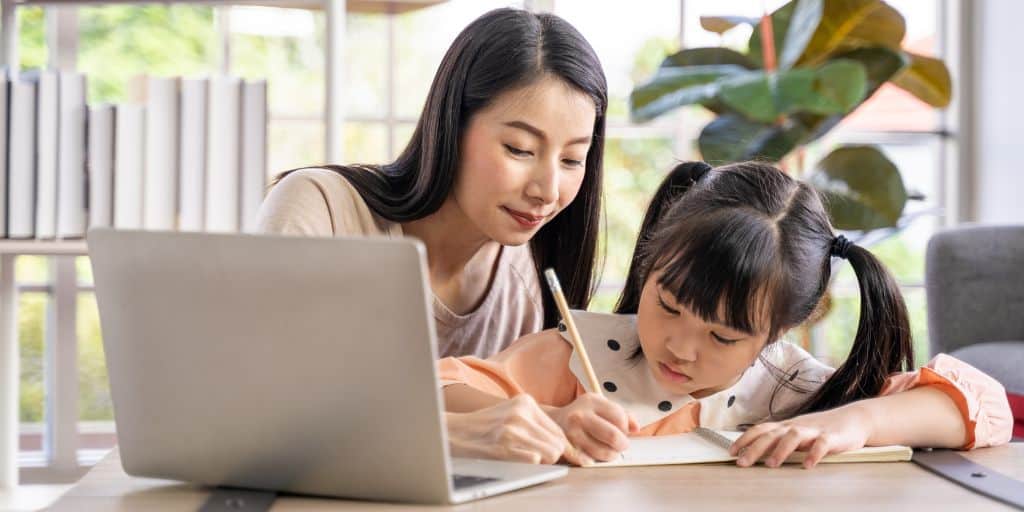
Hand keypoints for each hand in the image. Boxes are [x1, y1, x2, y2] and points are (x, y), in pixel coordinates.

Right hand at [445, 394, 569, 464]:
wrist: (455, 432)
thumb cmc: (485, 427)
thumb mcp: (512, 414)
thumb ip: (536, 425)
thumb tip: (566, 447)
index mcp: (526, 402)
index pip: (559, 431)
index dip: (560, 447)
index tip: (556, 455)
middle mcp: (521, 413)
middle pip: (558, 443)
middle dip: (551, 455)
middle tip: (535, 457)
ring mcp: (512, 429)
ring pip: (550, 453)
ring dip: (541, 461)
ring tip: (523, 457)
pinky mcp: (503, 447)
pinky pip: (534, 460)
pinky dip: (528, 464)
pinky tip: (514, 459)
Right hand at [546, 393, 638, 464]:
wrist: (554, 421)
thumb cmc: (583, 415)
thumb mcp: (601, 406)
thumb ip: (623, 414)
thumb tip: (636, 428)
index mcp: (592, 401)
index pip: (619, 417)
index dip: (626, 428)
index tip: (623, 431)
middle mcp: (580, 415)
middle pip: (613, 436)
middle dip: (622, 444)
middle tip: (621, 445)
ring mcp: (572, 432)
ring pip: (603, 452)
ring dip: (611, 455)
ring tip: (610, 451)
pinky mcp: (567, 447)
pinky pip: (589, 460)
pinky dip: (596, 460)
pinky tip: (595, 455)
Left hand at [729, 405, 872, 468]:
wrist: (853, 419)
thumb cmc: (821, 428)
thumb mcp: (797, 433)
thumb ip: (779, 440)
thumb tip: (755, 449)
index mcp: (786, 426)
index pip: (760, 430)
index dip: (744, 439)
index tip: (731, 452)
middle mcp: (796, 426)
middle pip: (771, 434)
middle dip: (754, 448)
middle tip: (742, 462)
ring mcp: (813, 430)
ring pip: (793, 436)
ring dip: (781, 450)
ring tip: (771, 464)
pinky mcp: (831, 437)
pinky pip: (821, 445)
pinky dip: (814, 454)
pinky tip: (807, 466)